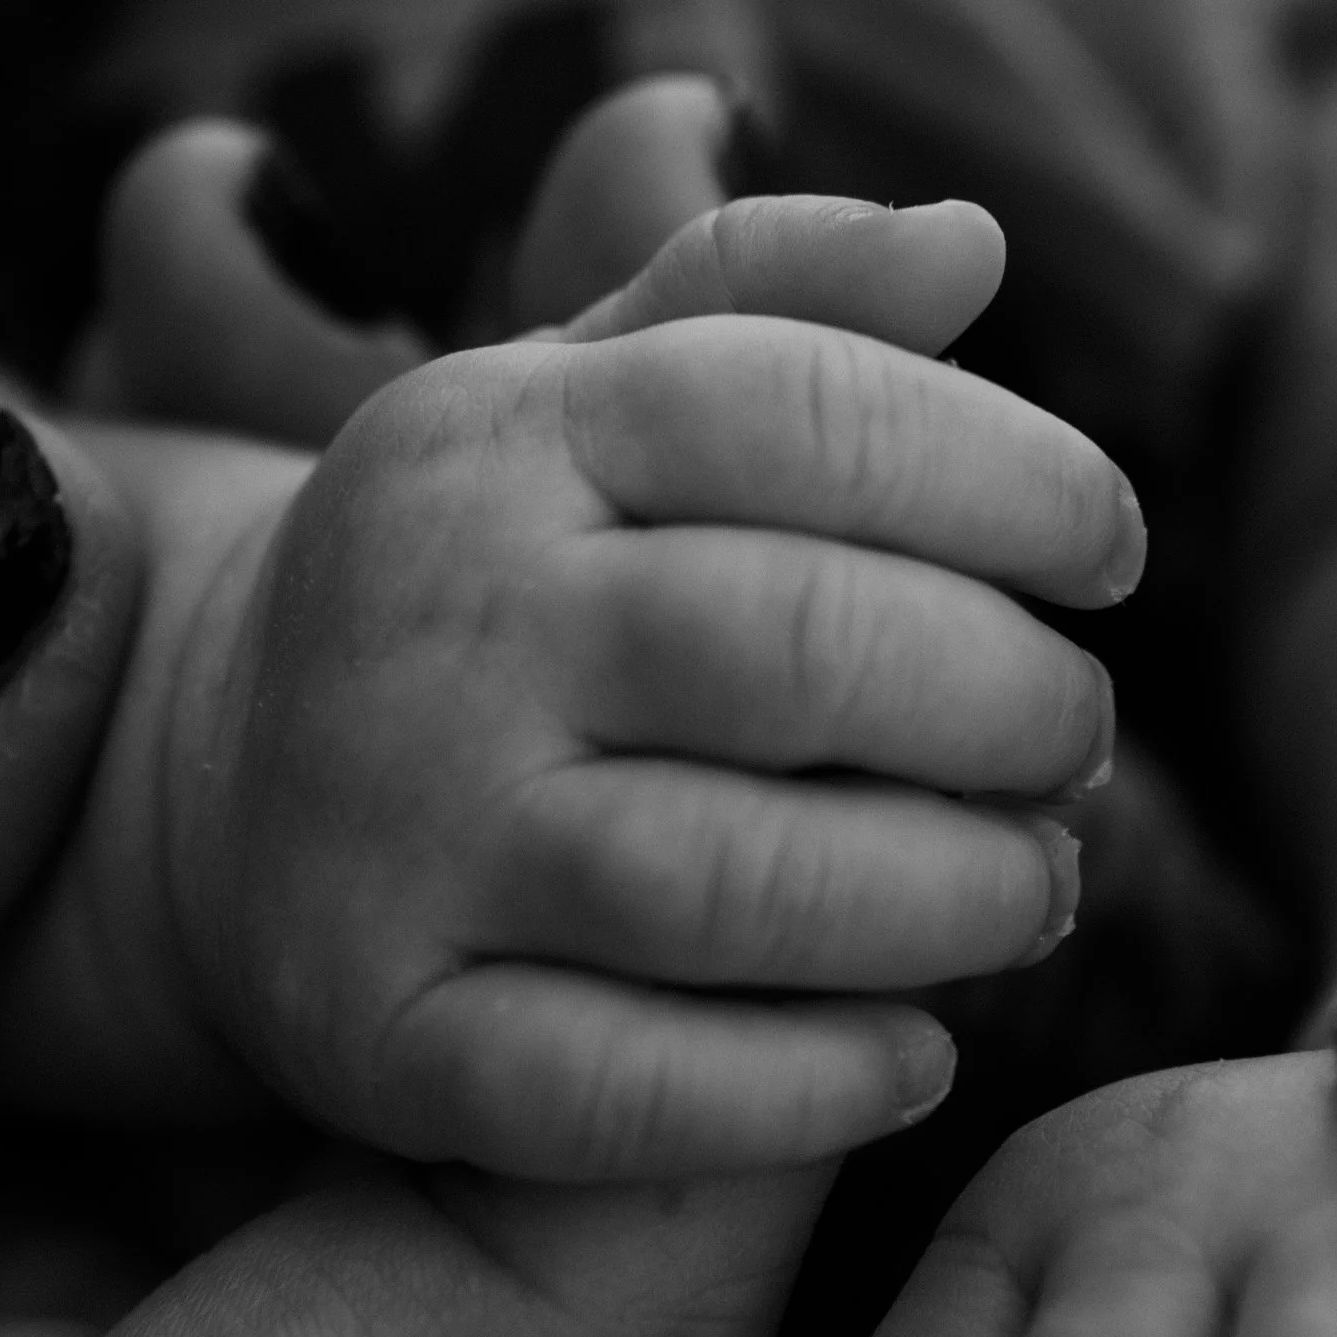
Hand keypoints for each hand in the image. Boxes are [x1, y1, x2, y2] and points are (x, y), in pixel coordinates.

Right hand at [0, 118, 1140, 1182]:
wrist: (226, 792)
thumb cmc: (491, 586)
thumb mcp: (579, 400)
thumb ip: (762, 301)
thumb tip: (972, 242)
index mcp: (501, 434)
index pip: (798, 410)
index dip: (1013, 476)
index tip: (1110, 556)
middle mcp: (439, 626)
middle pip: (798, 653)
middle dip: (1009, 706)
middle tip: (1079, 749)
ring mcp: (399, 842)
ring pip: (734, 886)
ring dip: (950, 901)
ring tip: (1034, 892)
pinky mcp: (389, 1036)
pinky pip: (630, 1093)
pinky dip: (813, 1089)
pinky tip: (917, 1057)